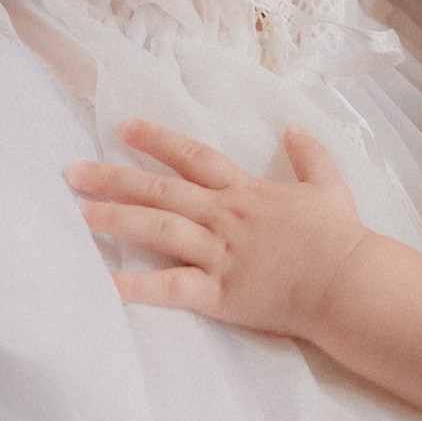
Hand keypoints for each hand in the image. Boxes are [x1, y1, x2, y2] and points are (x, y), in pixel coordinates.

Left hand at [67, 118, 365, 336]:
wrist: (349, 282)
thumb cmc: (340, 238)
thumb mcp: (329, 186)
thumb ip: (309, 155)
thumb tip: (294, 127)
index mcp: (246, 192)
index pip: (194, 157)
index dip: (158, 140)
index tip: (124, 127)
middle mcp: (225, 217)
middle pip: (162, 191)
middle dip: (115, 178)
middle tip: (73, 172)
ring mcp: (220, 254)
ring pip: (159, 230)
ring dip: (116, 220)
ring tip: (78, 214)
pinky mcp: (219, 293)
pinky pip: (170, 288)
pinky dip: (136, 286)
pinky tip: (104, 283)